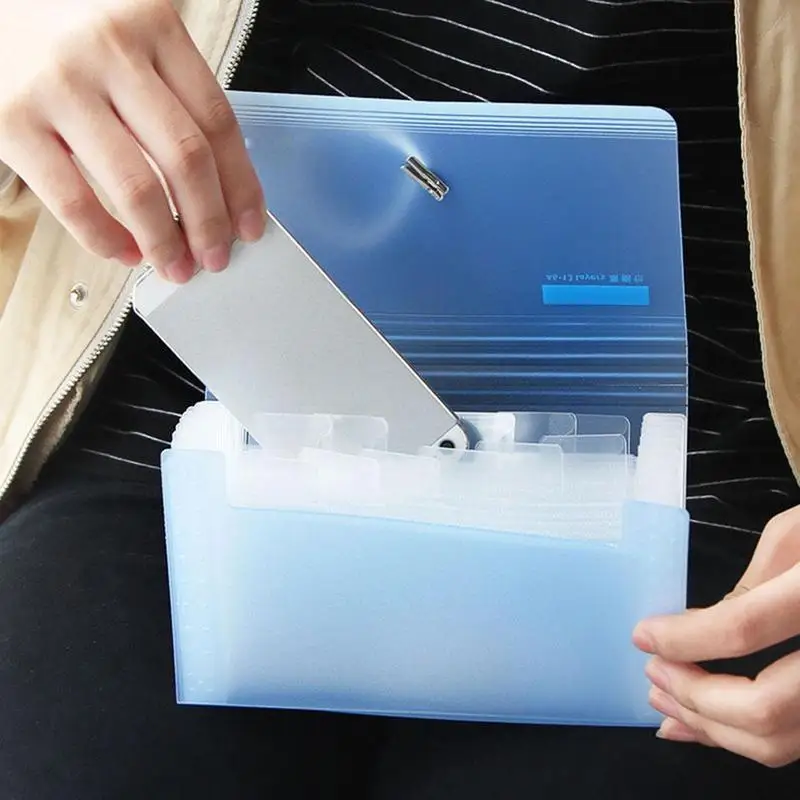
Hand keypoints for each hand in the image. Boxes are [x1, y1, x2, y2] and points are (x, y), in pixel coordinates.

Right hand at [0, 0, 264, 280]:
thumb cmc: (61, 23)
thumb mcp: (128, 34)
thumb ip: (170, 90)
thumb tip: (214, 185)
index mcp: (152, 24)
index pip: (217, 122)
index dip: (241, 186)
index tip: (249, 225)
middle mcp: (109, 51)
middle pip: (186, 158)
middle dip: (210, 222)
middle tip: (216, 258)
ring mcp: (58, 86)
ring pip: (137, 187)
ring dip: (165, 241)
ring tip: (176, 267)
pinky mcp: (11, 121)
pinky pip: (74, 200)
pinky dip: (107, 238)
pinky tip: (125, 252)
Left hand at [633, 506, 799, 766]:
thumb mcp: (793, 537)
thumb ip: (747, 588)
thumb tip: (692, 630)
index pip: (744, 628)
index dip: (685, 639)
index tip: (643, 636)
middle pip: (764, 707)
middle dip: (694, 698)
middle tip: (653, 673)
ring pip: (781, 742)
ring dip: (712, 729)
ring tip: (667, 701)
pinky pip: (795, 743)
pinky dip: (743, 739)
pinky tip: (708, 724)